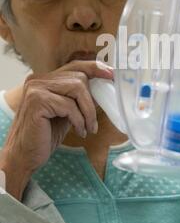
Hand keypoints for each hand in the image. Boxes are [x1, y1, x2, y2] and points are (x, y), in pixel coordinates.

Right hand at [0, 60, 112, 194]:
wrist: (24, 156)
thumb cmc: (45, 135)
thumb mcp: (66, 112)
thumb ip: (78, 98)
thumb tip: (102, 89)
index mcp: (44, 79)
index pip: (75, 66)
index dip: (95, 68)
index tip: (111, 75)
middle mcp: (38, 80)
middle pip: (79, 77)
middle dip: (92, 100)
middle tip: (93, 122)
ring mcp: (36, 89)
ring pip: (77, 89)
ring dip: (87, 112)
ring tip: (88, 128)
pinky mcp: (37, 102)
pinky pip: (69, 105)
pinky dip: (79, 120)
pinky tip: (79, 132)